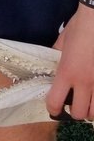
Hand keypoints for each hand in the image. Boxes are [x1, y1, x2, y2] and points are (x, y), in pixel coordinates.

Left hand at [47, 5, 93, 120]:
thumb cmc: (79, 26)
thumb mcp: (62, 41)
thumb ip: (56, 56)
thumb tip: (51, 64)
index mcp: (67, 72)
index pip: (55, 102)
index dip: (52, 109)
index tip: (53, 108)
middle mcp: (84, 82)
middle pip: (79, 114)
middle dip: (74, 112)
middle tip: (73, 103)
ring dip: (90, 109)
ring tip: (88, 100)